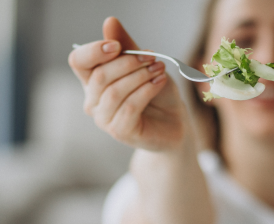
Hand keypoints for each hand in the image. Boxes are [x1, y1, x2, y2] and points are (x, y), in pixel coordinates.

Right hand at [68, 17, 189, 151]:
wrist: (175, 123)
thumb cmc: (158, 94)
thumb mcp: (145, 65)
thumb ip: (127, 47)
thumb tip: (110, 22)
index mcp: (93, 81)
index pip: (79, 61)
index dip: (94, 51)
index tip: (117, 45)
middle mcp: (94, 101)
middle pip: (100, 75)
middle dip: (128, 62)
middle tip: (151, 57)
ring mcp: (105, 119)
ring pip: (115, 92)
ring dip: (140, 77)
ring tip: (159, 70)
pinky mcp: (120, 132)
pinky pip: (130, 106)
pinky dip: (146, 91)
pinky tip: (159, 82)